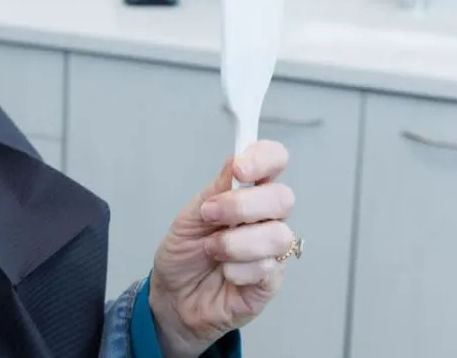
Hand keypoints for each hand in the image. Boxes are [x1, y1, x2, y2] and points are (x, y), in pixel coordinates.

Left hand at [147, 141, 295, 356]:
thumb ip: (216, 191)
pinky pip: (268, 268)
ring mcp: (271, 250)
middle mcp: (265, 218)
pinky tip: (225, 273)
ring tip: (213, 251)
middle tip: (210, 215)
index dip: (264, 158)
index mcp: (246, 193)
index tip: (240, 169)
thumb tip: (235, 161)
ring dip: (236, 243)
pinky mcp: (272, 281)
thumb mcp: (190, 216)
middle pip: (282, 198)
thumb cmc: (184, 254)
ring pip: (278, 235)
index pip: (273, 161)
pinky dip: (237, 270)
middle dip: (242, 206)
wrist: (173, 298)